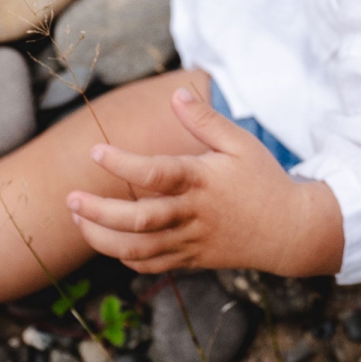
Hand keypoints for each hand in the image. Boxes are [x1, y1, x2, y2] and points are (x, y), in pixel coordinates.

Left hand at [66, 86, 343, 275]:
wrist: (290, 232)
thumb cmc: (264, 181)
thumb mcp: (241, 143)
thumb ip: (206, 120)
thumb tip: (176, 95)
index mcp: (202, 181)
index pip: (156, 173)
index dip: (123, 164)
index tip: (95, 152)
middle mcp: (193, 214)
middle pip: (140, 221)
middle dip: (100, 213)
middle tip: (70, 199)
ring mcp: (191, 241)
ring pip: (140, 250)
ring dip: (104, 239)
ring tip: (78, 221)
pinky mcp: (193, 260)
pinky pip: (154, 265)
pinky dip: (127, 259)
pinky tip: (111, 242)